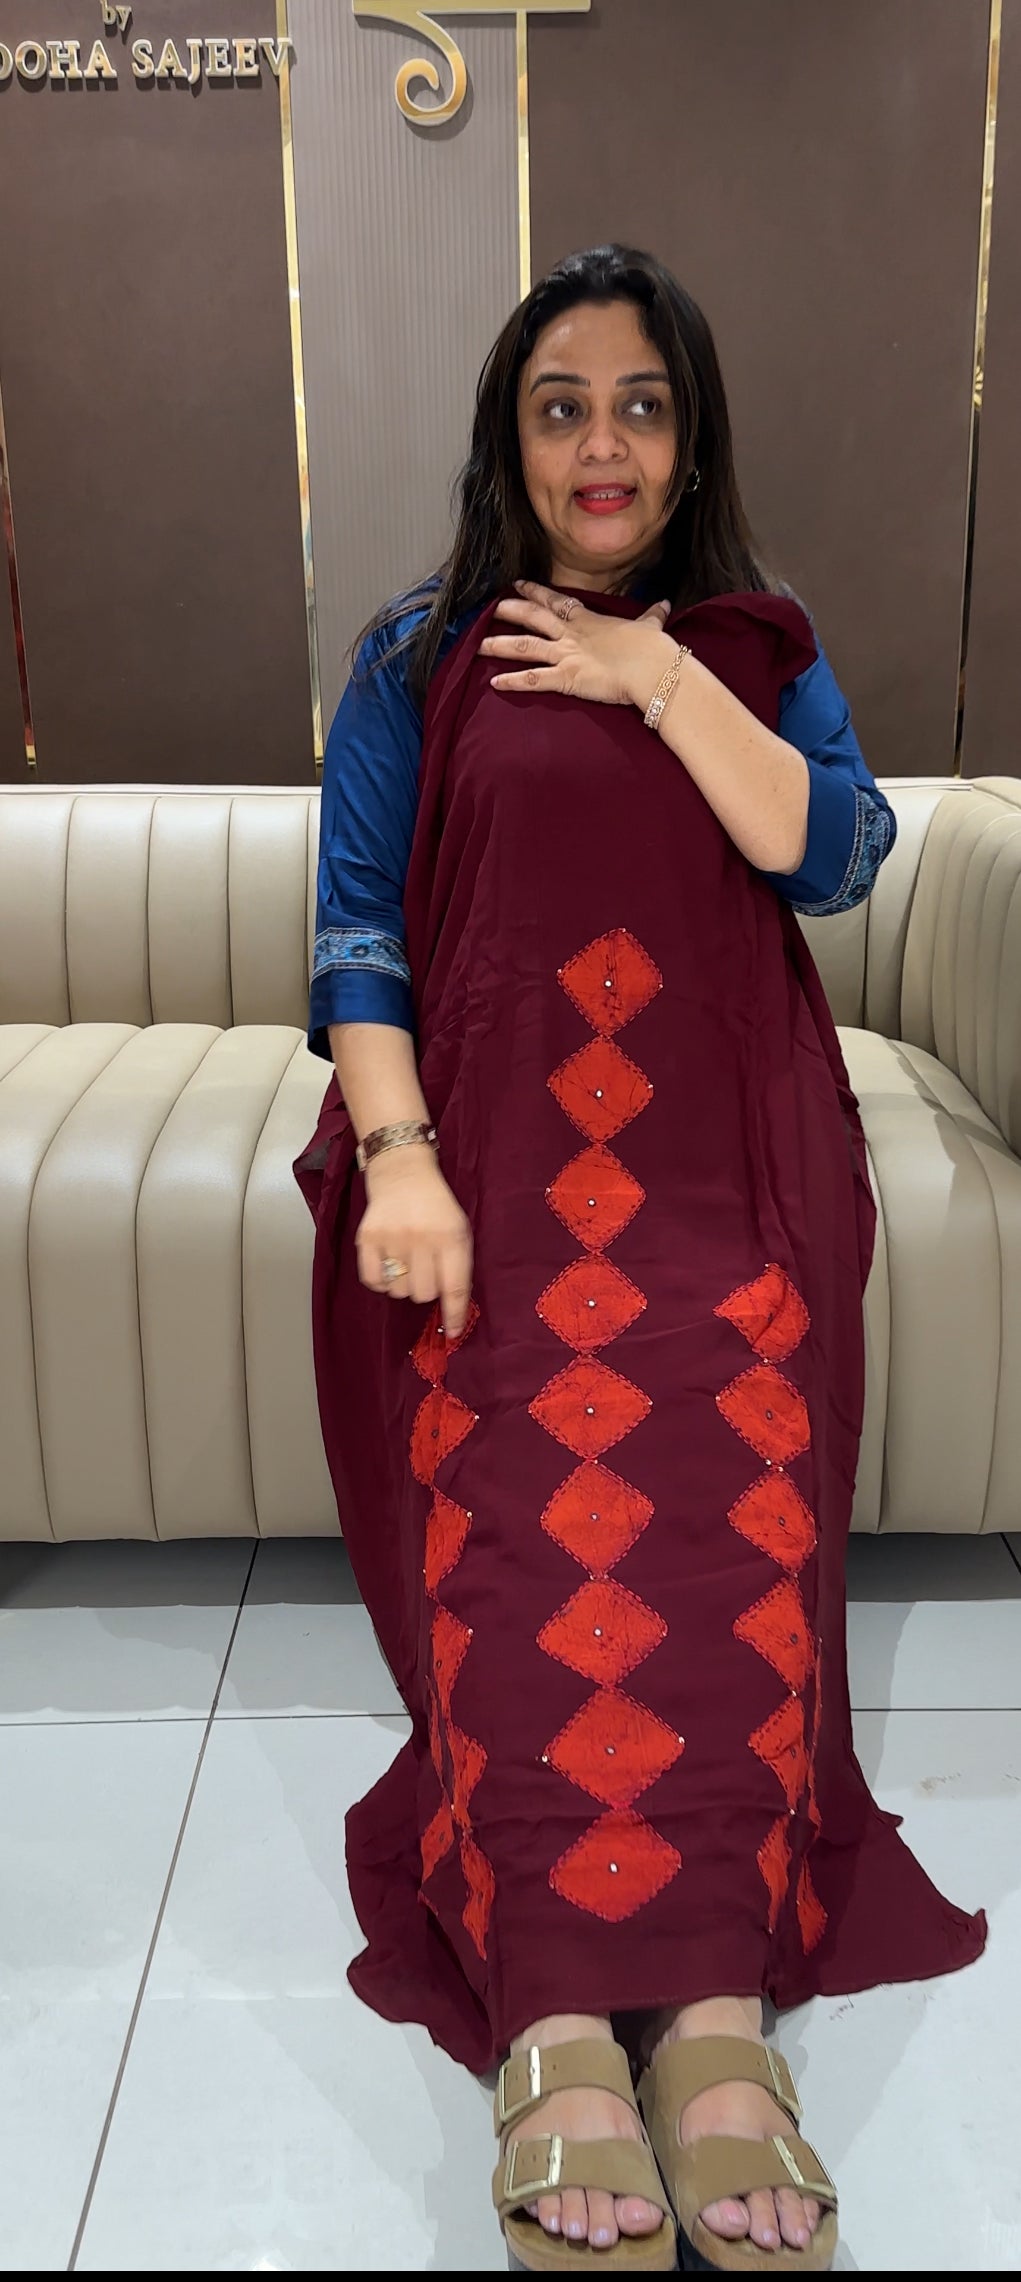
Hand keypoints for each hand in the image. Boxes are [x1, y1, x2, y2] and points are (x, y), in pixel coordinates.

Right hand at [356, 1147, 473, 1338]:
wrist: (403, 1174)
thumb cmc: (436, 1208)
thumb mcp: (458, 1230)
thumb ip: (458, 1265)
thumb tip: (453, 1308)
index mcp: (450, 1237)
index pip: (455, 1287)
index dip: (454, 1314)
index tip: (452, 1332)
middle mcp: (421, 1238)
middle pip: (423, 1294)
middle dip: (426, 1290)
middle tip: (425, 1272)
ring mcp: (392, 1238)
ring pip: (398, 1291)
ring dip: (404, 1284)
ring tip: (406, 1263)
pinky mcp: (367, 1238)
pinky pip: (374, 1281)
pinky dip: (381, 1281)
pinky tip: (388, 1265)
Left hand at [480, 579, 674, 708]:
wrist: (654, 667)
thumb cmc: (653, 649)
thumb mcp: (652, 626)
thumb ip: (652, 616)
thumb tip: (664, 604)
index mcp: (589, 620)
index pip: (556, 601)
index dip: (535, 592)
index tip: (518, 584)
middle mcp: (573, 634)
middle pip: (533, 617)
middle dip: (511, 611)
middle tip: (490, 608)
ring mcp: (567, 655)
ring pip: (526, 647)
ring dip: (500, 645)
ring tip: (478, 645)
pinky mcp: (567, 678)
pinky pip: (534, 680)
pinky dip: (513, 682)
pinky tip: (494, 683)